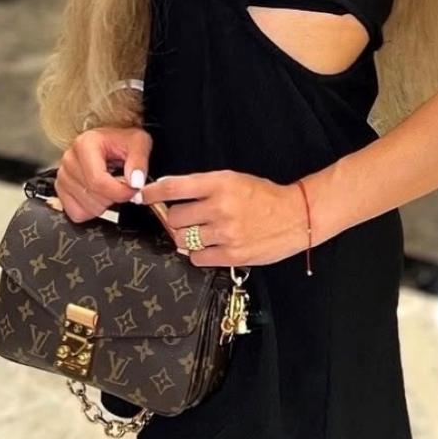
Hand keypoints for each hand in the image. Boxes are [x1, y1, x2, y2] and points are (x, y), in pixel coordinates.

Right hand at [55, 124, 151, 223]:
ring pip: (86, 207)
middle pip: (93, 195)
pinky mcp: (61, 189)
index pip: (98, 181)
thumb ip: (139, 161)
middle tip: (124, 184)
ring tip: (111, 186)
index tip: (134, 189)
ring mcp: (63, 175)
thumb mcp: (139, 143)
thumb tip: (136, 182)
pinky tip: (100, 195)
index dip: (120, 191)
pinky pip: (77, 213)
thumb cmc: (123, 142)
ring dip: (105, 203)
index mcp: (85, 144)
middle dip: (115, 197)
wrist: (112, 143)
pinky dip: (92, 210)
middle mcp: (70, 159)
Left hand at [137, 170, 309, 267]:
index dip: (153, 192)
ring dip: (187, 237)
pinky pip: (197, 258)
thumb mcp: (234, 180)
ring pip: (183, 239)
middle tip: (187, 219)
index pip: (175, 187)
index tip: (141, 195)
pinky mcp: (232, 255)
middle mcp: (221, 207)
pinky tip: (212, 246)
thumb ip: (203, 187)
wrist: (296, 216)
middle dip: (175, 219)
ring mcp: (226, 233)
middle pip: (174, 217)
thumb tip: (168, 194)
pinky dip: (199, 253)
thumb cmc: (263, 196)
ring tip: (202, 232)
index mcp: (221, 183)